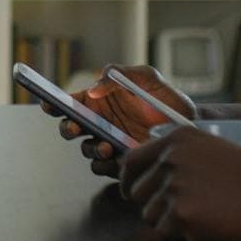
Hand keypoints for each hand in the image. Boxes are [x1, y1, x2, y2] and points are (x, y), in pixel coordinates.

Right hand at [38, 64, 197, 176]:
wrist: (192, 125)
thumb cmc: (166, 98)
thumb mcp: (146, 77)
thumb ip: (120, 73)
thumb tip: (95, 86)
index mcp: (99, 103)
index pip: (70, 103)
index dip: (54, 103)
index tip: (48, 103)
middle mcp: (99, 124)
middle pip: (70, 129)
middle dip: (67, 128)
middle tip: (74, 127)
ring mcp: (109, 144)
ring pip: (86, 150)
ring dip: (90, 148)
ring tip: (106, 145)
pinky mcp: (121, 163)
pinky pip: (103, 167)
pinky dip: (105, 164)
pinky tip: (116, 159)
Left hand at [117, 126, 240, 240]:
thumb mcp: (210, 146)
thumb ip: (177, 154)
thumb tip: (147, 172)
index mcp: (175, 139)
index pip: (131, 160)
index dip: (127, 180)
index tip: (129, 191)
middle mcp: (169, 160)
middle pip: (137, 192)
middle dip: (153, 204)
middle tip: (179, 210)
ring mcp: (173, 188)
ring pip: (149, 215)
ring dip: (168, 220)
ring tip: (201, 215)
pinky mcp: (181, 215)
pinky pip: (165, 232)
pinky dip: (181, 234)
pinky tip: (207, 225)